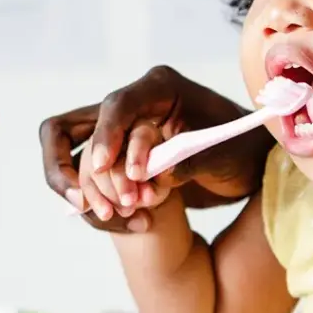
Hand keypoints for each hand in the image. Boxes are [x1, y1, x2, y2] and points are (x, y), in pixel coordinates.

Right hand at [40, 65, 271, 232]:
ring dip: (88, 192)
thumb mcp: (223, 154)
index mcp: (158, 89)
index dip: (104, 136)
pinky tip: (136, 222)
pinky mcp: (115, 162)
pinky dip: (102, 206)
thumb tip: (155, 175)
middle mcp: (129, 108)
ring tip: (121, 215)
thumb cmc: (240, 149)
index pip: (116, 105)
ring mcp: (117, 136)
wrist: (247, 166)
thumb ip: (189, 161)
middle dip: (67, 168)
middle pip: (66, 128)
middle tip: (86, 202)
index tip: (101, 167)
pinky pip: (89, 184)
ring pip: (70, 159)